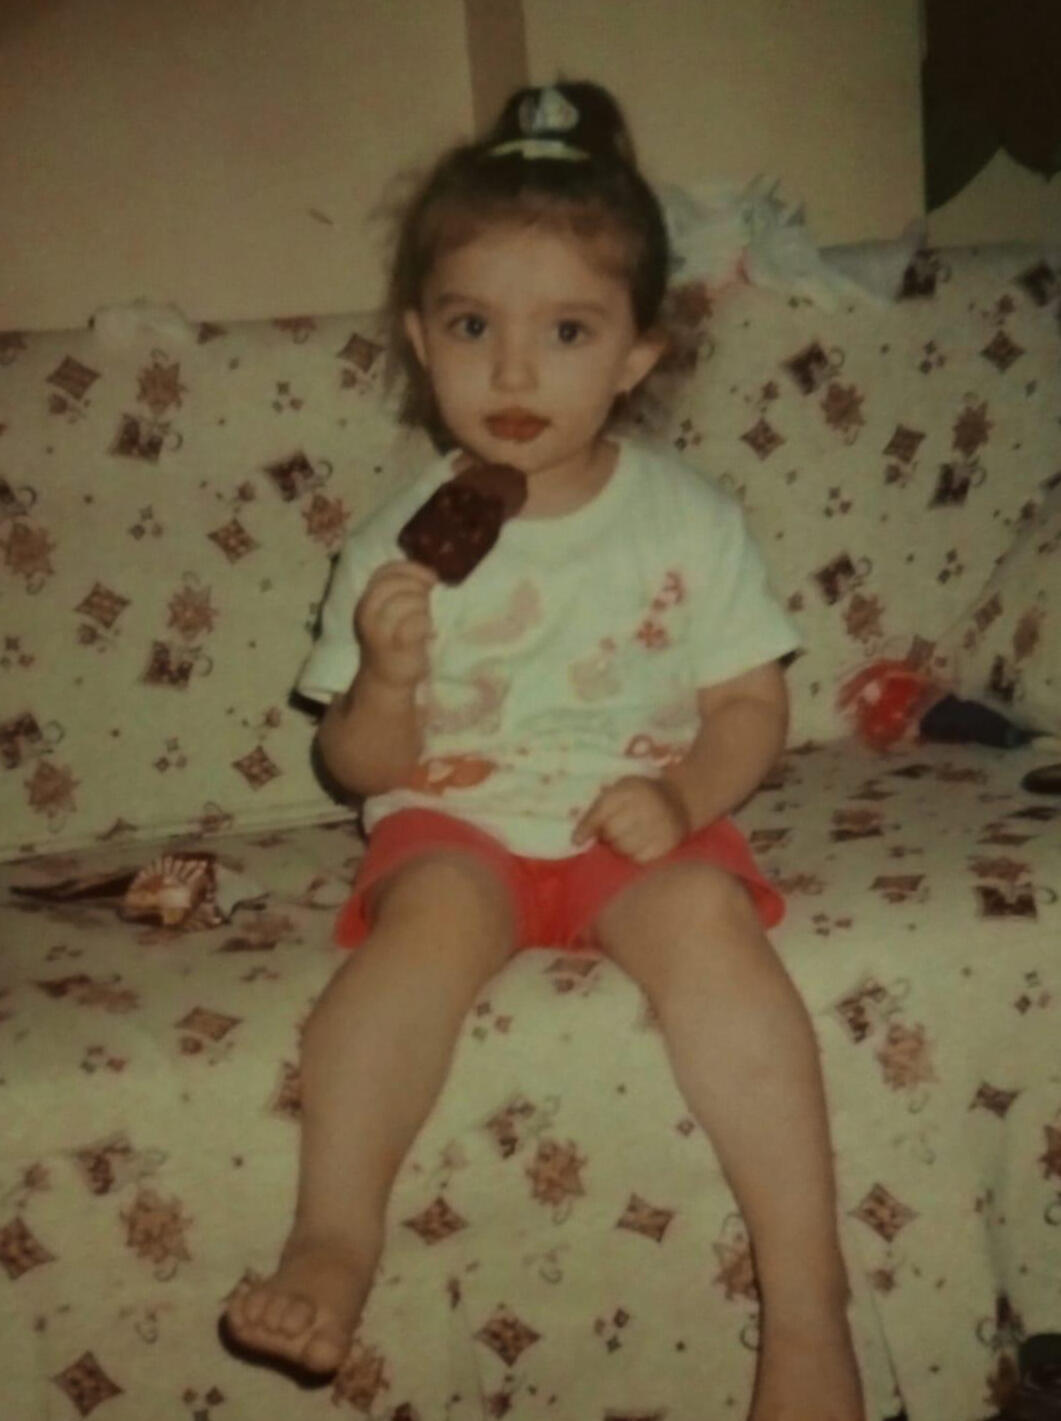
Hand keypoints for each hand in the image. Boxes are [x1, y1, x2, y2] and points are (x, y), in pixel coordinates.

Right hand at [354, 560, 436, 689]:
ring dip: (422, 606)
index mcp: (368, 600)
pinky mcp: (393, 648)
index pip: (384, 571)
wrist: (387, 678)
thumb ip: (404, 592)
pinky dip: (425, 624)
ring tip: (427, 618)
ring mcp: (378, 632)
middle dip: (417, 586)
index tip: (431, 578)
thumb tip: (430, 576)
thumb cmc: (397, 640)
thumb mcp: (393, 611)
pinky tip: (429, 632)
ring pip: (401, 603)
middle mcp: (367, 613)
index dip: (410, 569)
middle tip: (430, 599)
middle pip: (390, 584)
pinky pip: (412, 626)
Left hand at [572, 775, 691, 863]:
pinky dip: (635, 855)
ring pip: (625, 848)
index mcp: (629, 789)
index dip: (587, 828)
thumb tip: (577, 840)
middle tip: (612, 833)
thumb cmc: (640, 796)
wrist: (680, 799)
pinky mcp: (669, 842)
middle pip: (611, 833)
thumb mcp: (618, 792)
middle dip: (606, 836)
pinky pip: (641, 858)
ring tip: (626, 838)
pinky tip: (639, 845)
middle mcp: (645, 805)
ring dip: (620, 847)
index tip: (576, 841)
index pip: (601, 812)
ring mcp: (660, 824)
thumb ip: (597, 811)